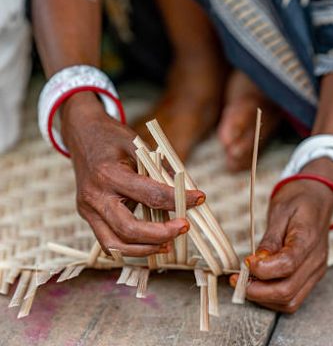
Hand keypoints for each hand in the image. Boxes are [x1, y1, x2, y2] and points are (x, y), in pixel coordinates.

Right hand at [61, 92, 204, 256]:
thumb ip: (160, 168)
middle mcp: (95, 196)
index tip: (200, 198)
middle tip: (184, 227)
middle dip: (161, 234)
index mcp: (108, 174)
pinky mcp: (88, 215)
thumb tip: (185, 188)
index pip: (150, 195)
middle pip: (129, 229)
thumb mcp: (137, 144)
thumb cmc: (111, 136)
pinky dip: (130, 247)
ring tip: (169, 244)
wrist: (81, 134)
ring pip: (115, 244)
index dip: (178, 200)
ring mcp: (88, 209)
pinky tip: (150, 244)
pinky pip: (108, 241)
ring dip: (145, 249)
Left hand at [230, 158, 332, 312]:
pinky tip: (257, 285)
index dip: (262, 270)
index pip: (287, 265)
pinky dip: (272, 298)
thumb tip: (257, 261)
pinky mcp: (311, 276)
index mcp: (308, 239)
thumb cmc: (298, 200)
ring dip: (264, 298)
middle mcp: (316, 260)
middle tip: (236, 280)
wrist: (318, 197)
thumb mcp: (280, 210)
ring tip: (244, 283)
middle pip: (288, 290)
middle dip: (258, 291)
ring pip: (290, 301)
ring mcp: (316, 270)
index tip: (245, 263)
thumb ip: (270, 238)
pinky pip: (293, 297)